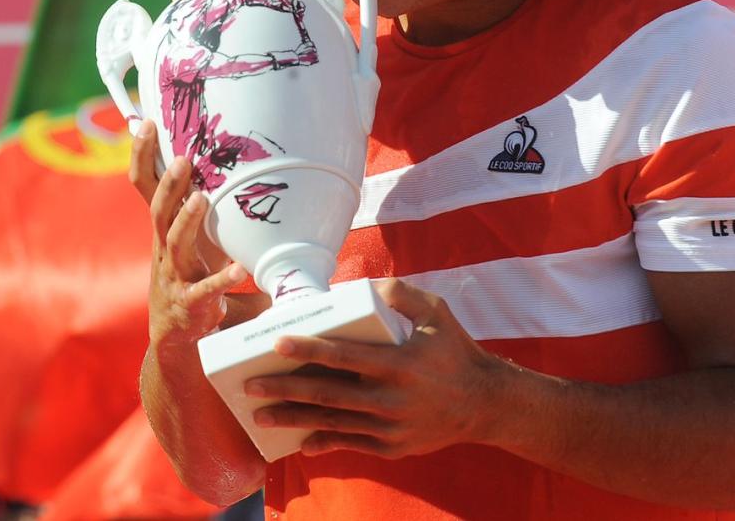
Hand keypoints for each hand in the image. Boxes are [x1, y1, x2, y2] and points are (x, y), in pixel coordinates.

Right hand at [129, 121, 245, 349]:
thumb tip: (249, 167)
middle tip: (184, 158)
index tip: (147, 123)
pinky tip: (239, 269)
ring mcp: (175, 276)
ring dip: (187, 220)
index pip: (146, 187)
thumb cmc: (195, 277)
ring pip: (176, 243)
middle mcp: (165, 249)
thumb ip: (217, 210)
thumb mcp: (202, 241)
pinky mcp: (191, 304)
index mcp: (165, 229)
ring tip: (202, 198)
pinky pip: (206, 290)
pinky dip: (222, 278)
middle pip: (158, 211)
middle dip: (169, 184)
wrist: (177, 337)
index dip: (143, 156)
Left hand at [244, 278, 504, 458]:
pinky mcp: (392, 447)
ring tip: (261, 415)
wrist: (484, 404)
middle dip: (285, 390)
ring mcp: (390, 427)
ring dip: (294, 419)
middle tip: (250, 386)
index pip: (344, 356)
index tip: (276, 343)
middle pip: (327, 395)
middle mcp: (391, 399)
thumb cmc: (455, 351)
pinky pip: (350, 444)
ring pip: (332, 423)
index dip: (308, 350)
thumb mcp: (436, 313)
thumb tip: (364, 286)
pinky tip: (299, 441)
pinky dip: (323, 443)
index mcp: (398, 363)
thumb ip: (400, 294)